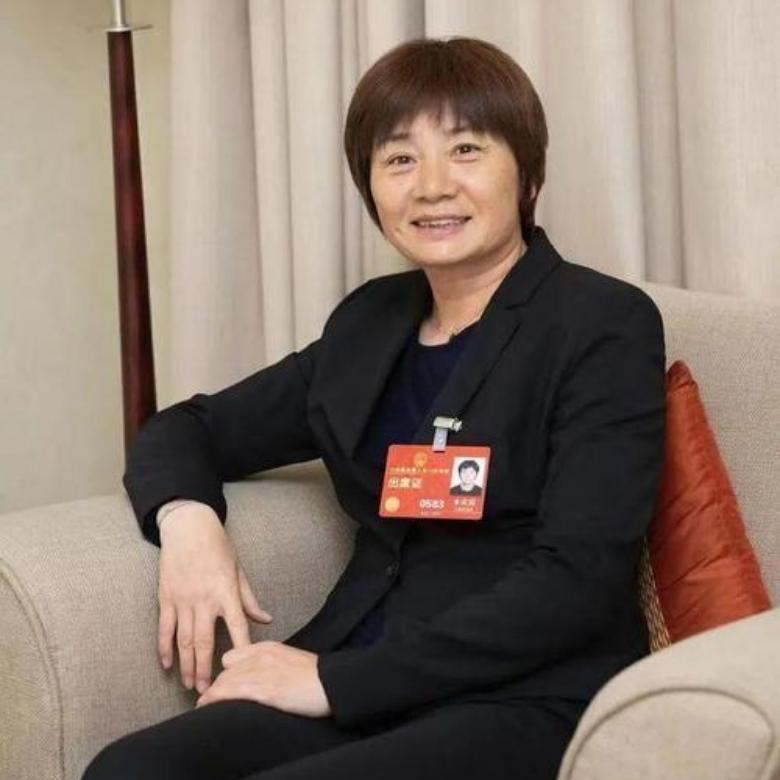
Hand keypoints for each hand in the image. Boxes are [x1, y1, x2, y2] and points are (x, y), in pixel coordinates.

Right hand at [158, 502, 272, 693]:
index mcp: (226, 591)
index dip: (241, 649)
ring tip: (190, 685)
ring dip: (187, 665)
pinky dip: (165, 648)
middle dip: (207, 669)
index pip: (237, 626)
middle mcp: (204, 598)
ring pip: (184, 640)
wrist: (189, 527)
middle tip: (208, 692)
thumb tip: (266, 619)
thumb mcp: (238, 570)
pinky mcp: (166, 597)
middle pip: (205, 642)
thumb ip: (249, 599)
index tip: (243, 672)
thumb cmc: (218, 547)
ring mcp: (183, 599)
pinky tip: (167, 664)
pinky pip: (164, 628)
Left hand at [195, 641, 331, 717]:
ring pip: (225, 681)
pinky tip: (206, 706)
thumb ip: (271, 664)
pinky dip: (215, 699)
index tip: (221, 685)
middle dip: (215, 686)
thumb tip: (259, 678)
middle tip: (208, 700)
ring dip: (211, 695)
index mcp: (268, 647)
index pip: (233, 656)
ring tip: (202, 706)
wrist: (332, 682)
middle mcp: (261, 656)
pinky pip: (232, 692)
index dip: (224, 673)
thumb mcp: (289, 661)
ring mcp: (263, 672)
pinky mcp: (265, 689)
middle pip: (226, 670)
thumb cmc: (316, 676)